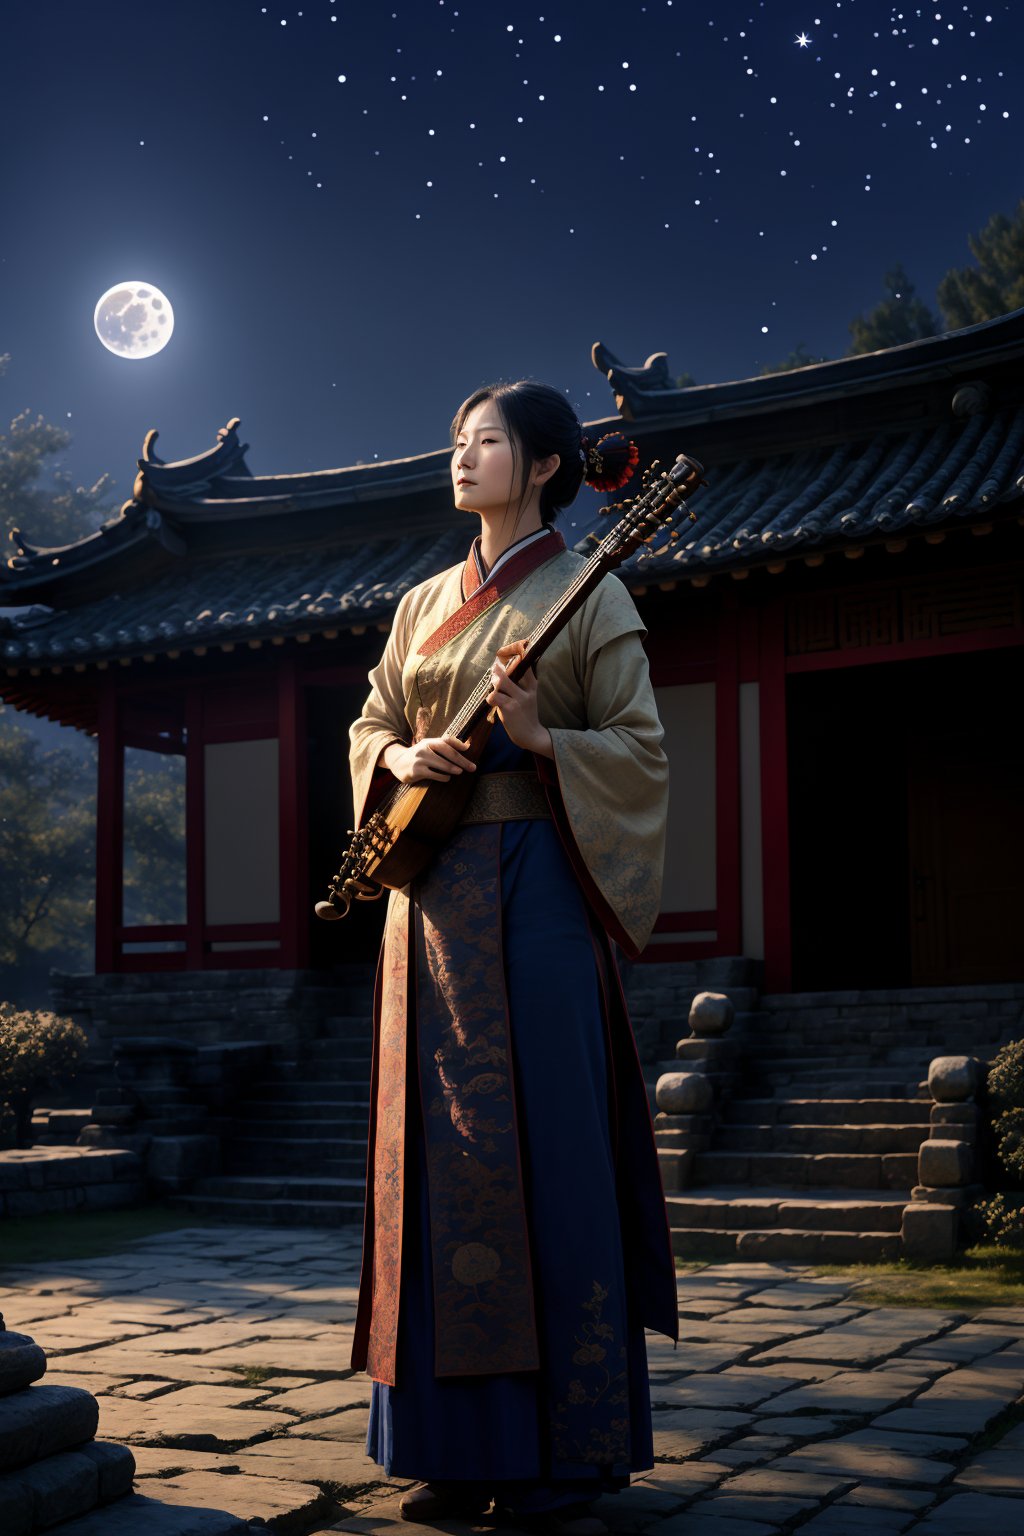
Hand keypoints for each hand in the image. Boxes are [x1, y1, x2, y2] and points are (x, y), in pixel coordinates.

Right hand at [383, 736, 476, 783]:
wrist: (397, 762)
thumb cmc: (418, 755)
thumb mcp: (427, 747)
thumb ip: (443, 746)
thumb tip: (466, 747)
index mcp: (429, 741)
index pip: (446, 740)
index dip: (458, 744)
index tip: (468, 748)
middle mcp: (425, 748)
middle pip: (448, 752)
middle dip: (462, 760)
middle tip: (472, 767)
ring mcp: (420, 759)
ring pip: (442, 764)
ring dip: (453, 768)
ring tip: (460, 772)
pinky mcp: (416, 770)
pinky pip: (434, 774)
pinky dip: (443, 777)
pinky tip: (447, 778)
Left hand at [486, 642, 553, 758]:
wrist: (531, 735)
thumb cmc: (526, 715)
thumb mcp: (529, 697)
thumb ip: (521, 683)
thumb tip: (503, 671)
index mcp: (532, 685)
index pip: (526, 664)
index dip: (517, 652)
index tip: (510, 650)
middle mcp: (527, 690)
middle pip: (513, 668)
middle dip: (499, 666)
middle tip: (494, 666)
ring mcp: (518, 699)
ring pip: (501, 682)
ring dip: (494, 683)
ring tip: (494, 687)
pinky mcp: (509, 708)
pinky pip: (494, 697)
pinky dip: (490, 698)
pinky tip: (493, 702)